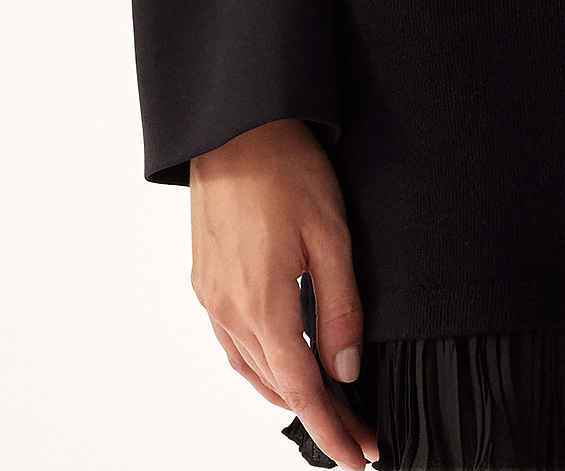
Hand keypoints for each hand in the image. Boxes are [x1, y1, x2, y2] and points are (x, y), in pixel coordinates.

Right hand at [189, 118, 378, 467]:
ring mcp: (211, 298)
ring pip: (251, 370)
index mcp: (264, 308)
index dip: (334, 431)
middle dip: (319, 417)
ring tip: (326, 407)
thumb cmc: (287, 170)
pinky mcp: (204, 281)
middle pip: (278, 388)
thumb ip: (341, 308)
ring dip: (288, 394)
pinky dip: (261, 365)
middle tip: (358, 432)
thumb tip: (347, 372)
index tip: (360, 458)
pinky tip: (281, 359)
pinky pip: (233, 343)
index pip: (304, 393)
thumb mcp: (331, 235)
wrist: (234, 126)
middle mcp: (230, 313)